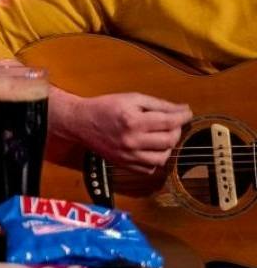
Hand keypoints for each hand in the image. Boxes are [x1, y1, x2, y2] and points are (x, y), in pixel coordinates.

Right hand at [58, 91, 190, 177]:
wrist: (80, 122)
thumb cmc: (105, 107)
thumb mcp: (131, 98)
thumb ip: (158, 104)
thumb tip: (182, 109)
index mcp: (133, 121)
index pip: (169, 122)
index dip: (183, 117)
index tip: (187, 113)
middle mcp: (131, 141)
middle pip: (169, 140)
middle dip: (176, 130)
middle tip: (172, 123)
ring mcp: (128, 155)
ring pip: (162, 158)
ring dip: (167, 147)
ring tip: (162, 137)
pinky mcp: (124, 164)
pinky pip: (149, 169)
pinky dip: (155, 160)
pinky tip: (150, 149)